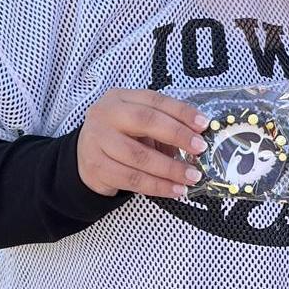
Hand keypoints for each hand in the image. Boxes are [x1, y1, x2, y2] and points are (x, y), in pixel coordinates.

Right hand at [77, 90, 209, 197]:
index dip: (180, 112)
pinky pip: (133, 179)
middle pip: (145, 122)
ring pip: (139, 156)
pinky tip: (175, 190)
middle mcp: (105, 115)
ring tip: (192, 176)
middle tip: (200, 149)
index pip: (154, 100)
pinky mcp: (97, 167)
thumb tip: (197, 140)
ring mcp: (97, 141)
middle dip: (177, 135)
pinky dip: (158, 186)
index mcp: (120, 98)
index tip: (203, 125)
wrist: (85, 158)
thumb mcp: (138, 124)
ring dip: (170, 168)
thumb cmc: (121, 137)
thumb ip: (163, 126)